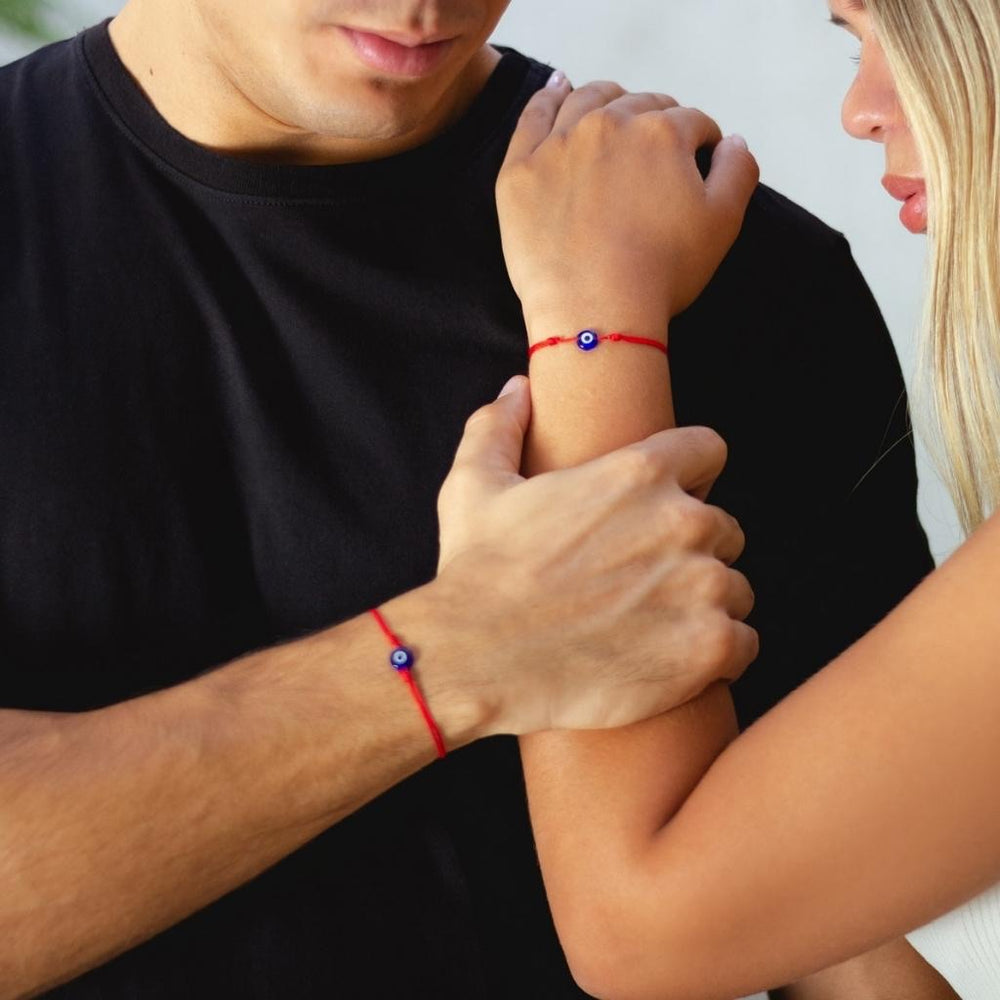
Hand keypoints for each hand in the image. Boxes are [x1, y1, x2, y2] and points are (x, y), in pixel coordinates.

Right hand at [429, 377, 757, 733]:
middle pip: (724, 528)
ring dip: (704, 605)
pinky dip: (717, 656)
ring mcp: (702, 586)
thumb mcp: (473, 485)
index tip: (666, 506)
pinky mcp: (709, 647)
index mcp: (638, 473)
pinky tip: (671, 661)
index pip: (709, 452)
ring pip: (734, 589)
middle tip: (643, 582)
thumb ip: (500, 427)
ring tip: (651, 627)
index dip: (690, 477)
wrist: (475, 659)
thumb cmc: (477, 572)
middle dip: (691, 551)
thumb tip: (517, 390)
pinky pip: (744, 644)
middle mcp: (682, 521)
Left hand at [496, 77, 759, 335]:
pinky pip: (533, 117)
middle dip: (655, 122)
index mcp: (662, 132)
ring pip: (588, 100)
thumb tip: (734, 142)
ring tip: (612, 109)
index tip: (697, 163)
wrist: (595, 312)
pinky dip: (547, 97)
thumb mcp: (722, 223)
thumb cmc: (661, 273)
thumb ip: (738, 171)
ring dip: (607, 99)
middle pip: (639, 106)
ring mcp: (559, 144)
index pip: (692, 123)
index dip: (701, 143)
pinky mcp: (521, 170)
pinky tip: (557, 88)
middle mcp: (609, 124)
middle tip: (654, 152)